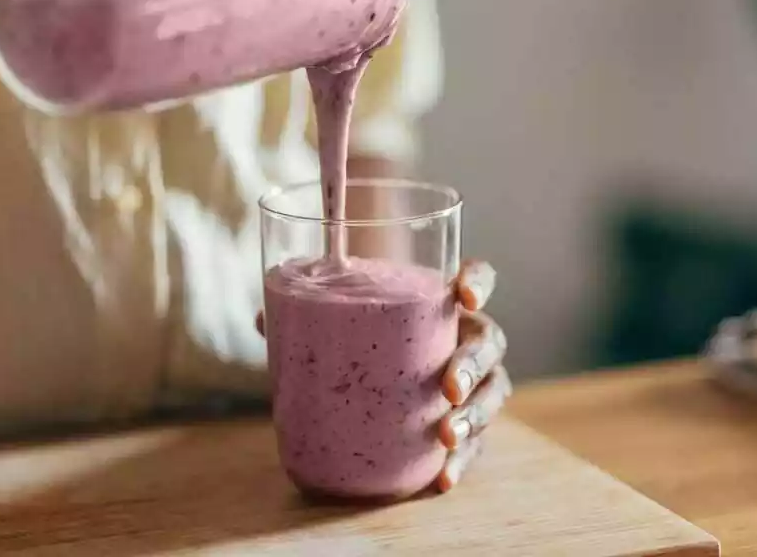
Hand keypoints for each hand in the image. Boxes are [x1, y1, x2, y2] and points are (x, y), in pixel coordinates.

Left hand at [256, 259, 509, 493]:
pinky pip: (477, 443)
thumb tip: (262, 319)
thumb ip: (305, 314)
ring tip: (448, 435)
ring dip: (476, 414)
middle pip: (490, 341)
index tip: (463, 296)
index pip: (478, 277)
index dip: (478, 281)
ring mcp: (472, 381)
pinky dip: (463, 462)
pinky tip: (443, 479)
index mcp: (440, 302)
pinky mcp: (466, 423)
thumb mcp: (335, 320)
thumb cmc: (361, 335)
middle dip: (474, 364)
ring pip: (494, 392)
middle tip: (449, 387)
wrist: (373, 373)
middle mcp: (465, 337)